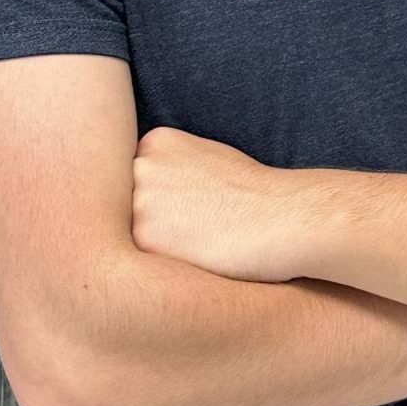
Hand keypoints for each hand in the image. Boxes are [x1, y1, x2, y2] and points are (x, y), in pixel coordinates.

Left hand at [131, 125, 303, 282]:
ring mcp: (139, 200)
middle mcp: (141, 165)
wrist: (282, 217)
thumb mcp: (206, 157)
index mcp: (156, 141)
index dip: (160, 197)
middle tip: (194, 224)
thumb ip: (167, 169)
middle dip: (151, 217)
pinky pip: (138, 260)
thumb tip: (137, 193)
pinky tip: (193, 256)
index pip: (133, 178)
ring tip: (196, 241)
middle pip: (124, 204)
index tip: (191, 202)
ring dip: (153, 243)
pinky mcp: (143, 238)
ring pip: (128, 233)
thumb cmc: (252, 193)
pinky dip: (161, 264)